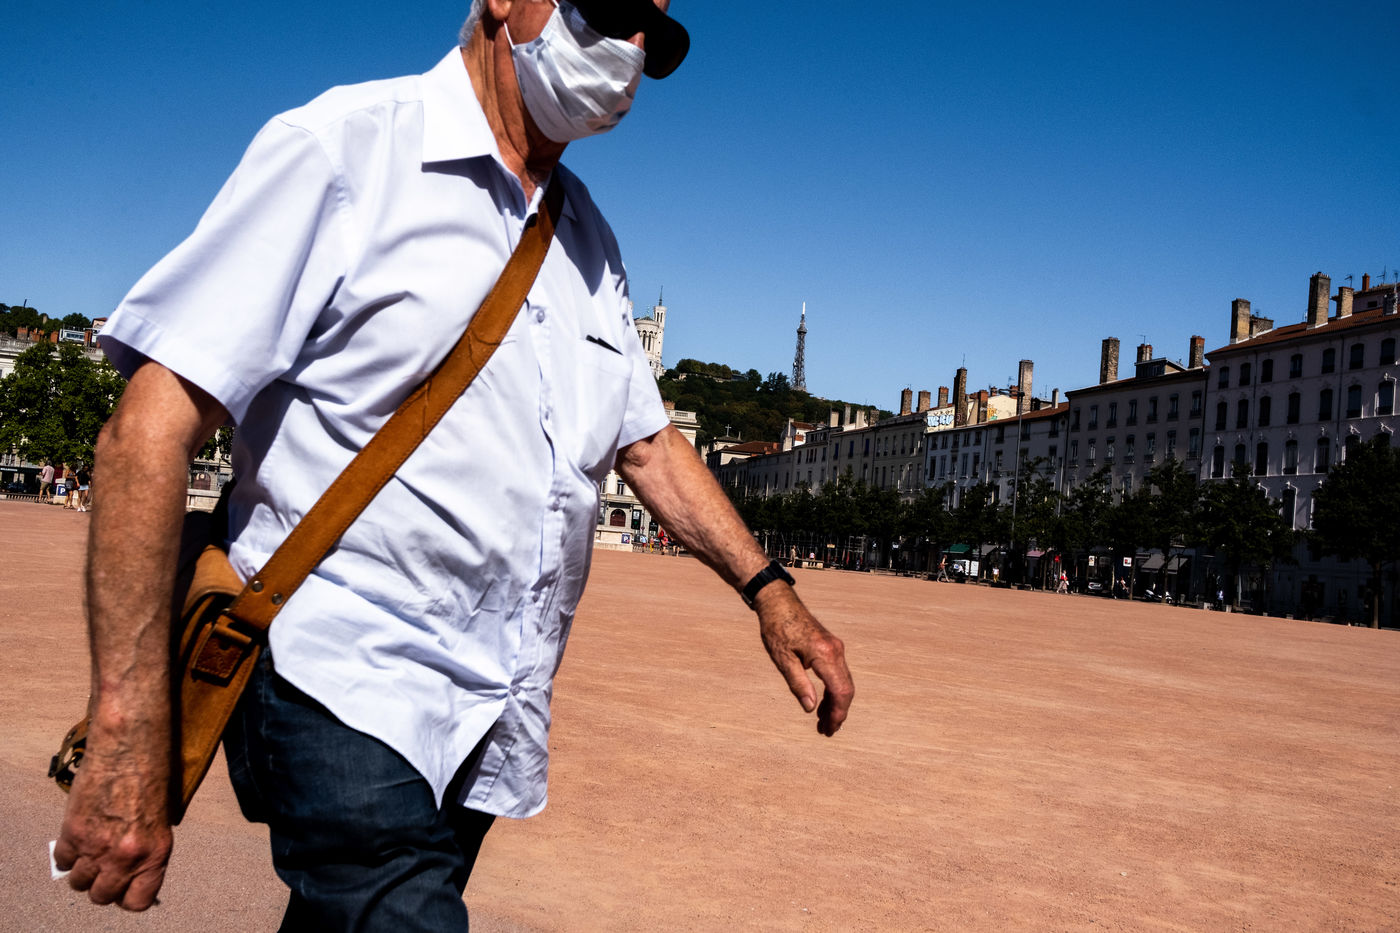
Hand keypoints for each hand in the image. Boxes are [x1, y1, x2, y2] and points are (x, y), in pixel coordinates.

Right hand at [53, 747, 172, 910]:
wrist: (129, 747)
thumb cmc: (151, 777)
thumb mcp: (160, 821)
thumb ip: (145, 851)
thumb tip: (128, 874)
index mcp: (155, 854)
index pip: (138, 902)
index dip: (128, 896)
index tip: (124, 888)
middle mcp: (127, 856)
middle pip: (102, 897)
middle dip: (102, 885)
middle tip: (104, 868)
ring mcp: (97, 846)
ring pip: (79, 882)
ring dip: (83, 870)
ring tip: (91, 850)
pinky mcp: (74, 832)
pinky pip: (62, 860)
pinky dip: (67, 852)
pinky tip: (78, 836)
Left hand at [754, 585, 853, 735]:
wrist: (778, 602)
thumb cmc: (777, 628)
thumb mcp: (782, 659)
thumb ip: (798, 684)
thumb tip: (810, 708)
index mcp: (825, 654)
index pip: (840, 691)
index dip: (837, 713)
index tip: (829, 729)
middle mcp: (836, 651)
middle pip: (846, 689)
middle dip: (838, 712)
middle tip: (826, 731)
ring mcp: (836, 648)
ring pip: (844, 682)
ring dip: (836, 703)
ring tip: (822, 722)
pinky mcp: (831, 647)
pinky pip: (838, 673)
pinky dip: (833, 690)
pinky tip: (821, 703)